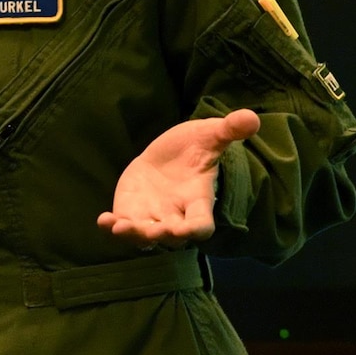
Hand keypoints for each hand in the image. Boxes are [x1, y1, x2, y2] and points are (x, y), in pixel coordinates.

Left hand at [98, 109, 261, 244]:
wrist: (169, 156)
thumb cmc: (194, 148)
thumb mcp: (210, 135)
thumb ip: (229, 130)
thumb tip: (252, 118)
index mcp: (198, 201)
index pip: (202, 224)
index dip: (196, 229)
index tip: (186, 230)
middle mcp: (176, 215)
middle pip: (173, 236)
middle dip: (164, 235)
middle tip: (156, 232)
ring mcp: (152, 216)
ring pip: (145, 236)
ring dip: (134, 235)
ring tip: (120, 228)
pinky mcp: (131, 212)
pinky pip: (122, 225)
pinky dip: (112, 227)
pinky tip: (103, 221)